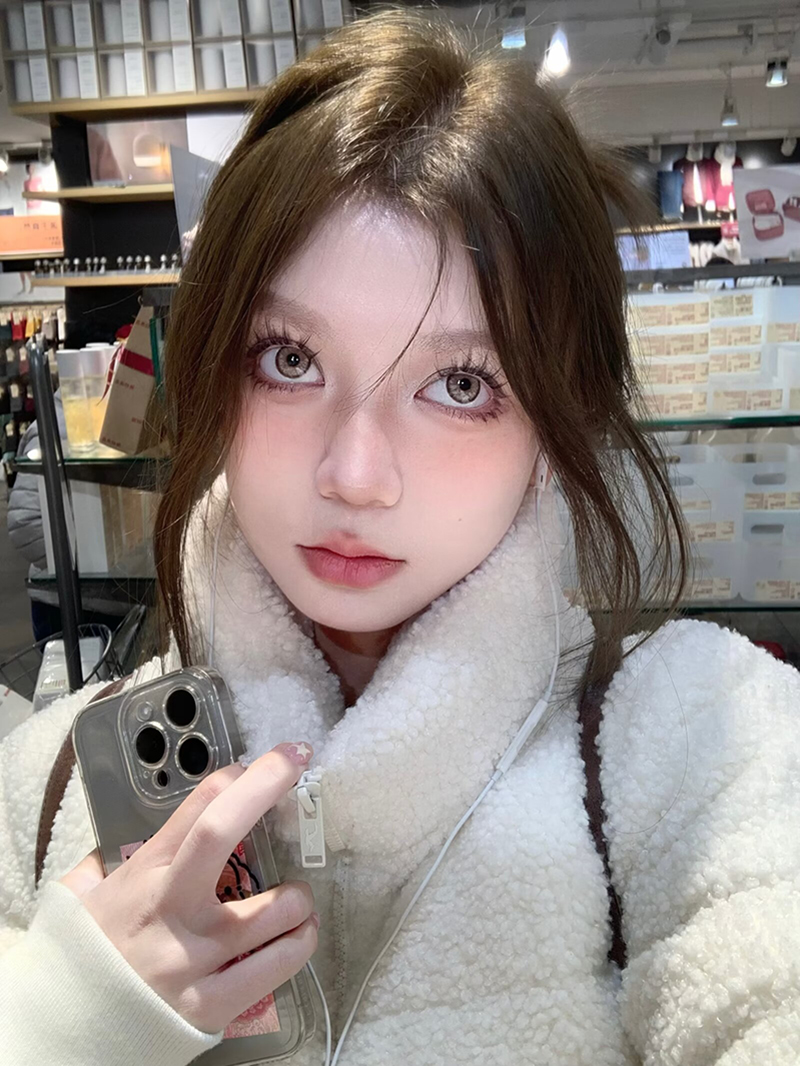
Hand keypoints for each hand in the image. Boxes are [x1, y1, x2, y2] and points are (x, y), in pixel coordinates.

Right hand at [60, 743, 318, 1033]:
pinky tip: (300, 935)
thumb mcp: (83, 897)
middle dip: (265, 784)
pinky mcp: (213, 1004)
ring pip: (275, 909)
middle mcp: (172, 909)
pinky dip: (300, 943)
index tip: (269, 762)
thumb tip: (129, 839)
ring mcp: (195, 957)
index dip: (238, 777)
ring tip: (298, 898)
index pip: (195, 809)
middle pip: (222, 832)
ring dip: (300, 897)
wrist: (65, 1036)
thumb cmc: (83, 957)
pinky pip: (278, 965)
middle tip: (298, 758)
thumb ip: (107, 862)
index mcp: (143, 875)